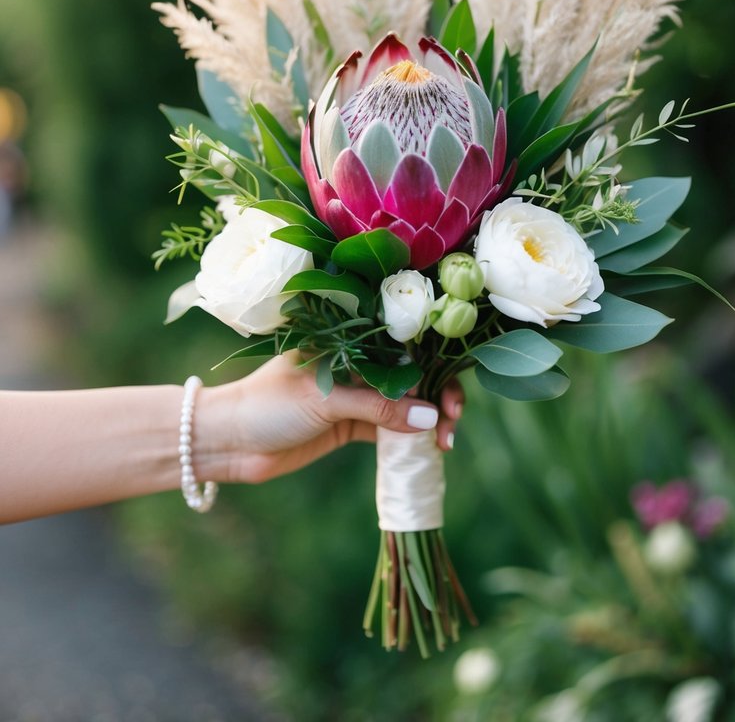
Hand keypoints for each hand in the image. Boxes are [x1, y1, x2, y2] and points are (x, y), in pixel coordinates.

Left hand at [198, 353, 463, 484]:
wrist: (228, 442)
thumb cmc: (269, 404)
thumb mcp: (325, 400)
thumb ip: (378, 406)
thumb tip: (430, 418)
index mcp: (348, 337)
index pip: (404, 343)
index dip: (435, 363)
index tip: (451, 390)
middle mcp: (356, 361)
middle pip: (412, 373)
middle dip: (439, 394)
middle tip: (453, 423)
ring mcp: (354, 394)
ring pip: (406, 402)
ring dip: (428, 420)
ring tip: (445, 443)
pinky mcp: (349, 425)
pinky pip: (390, 428)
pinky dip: (410, 439)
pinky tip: (428, 450)